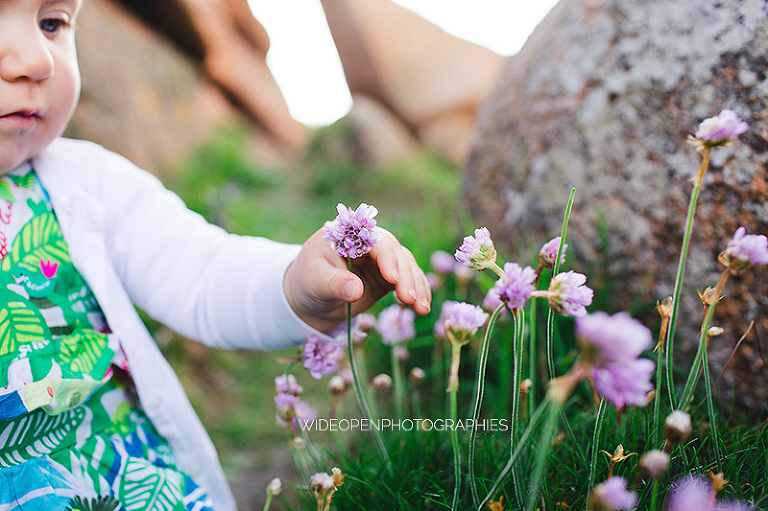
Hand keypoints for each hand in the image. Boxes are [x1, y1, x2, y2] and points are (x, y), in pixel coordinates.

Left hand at [284, 227, 431, 331]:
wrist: (311, 299)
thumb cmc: (308, 283)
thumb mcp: (315, 282)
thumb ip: (335, 284)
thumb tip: (356, 290)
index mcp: (350, 234)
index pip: (375, 241)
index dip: (387, 258)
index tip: (392, 279)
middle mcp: (370, 243)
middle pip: (396, 253)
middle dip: (406, 276)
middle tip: (409, 299)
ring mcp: (381, 260)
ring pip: (407, 266)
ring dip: (417, 286)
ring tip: (421, 308)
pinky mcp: (388, 277)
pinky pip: (409, 280)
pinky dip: (418, 292)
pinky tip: (423, 307)